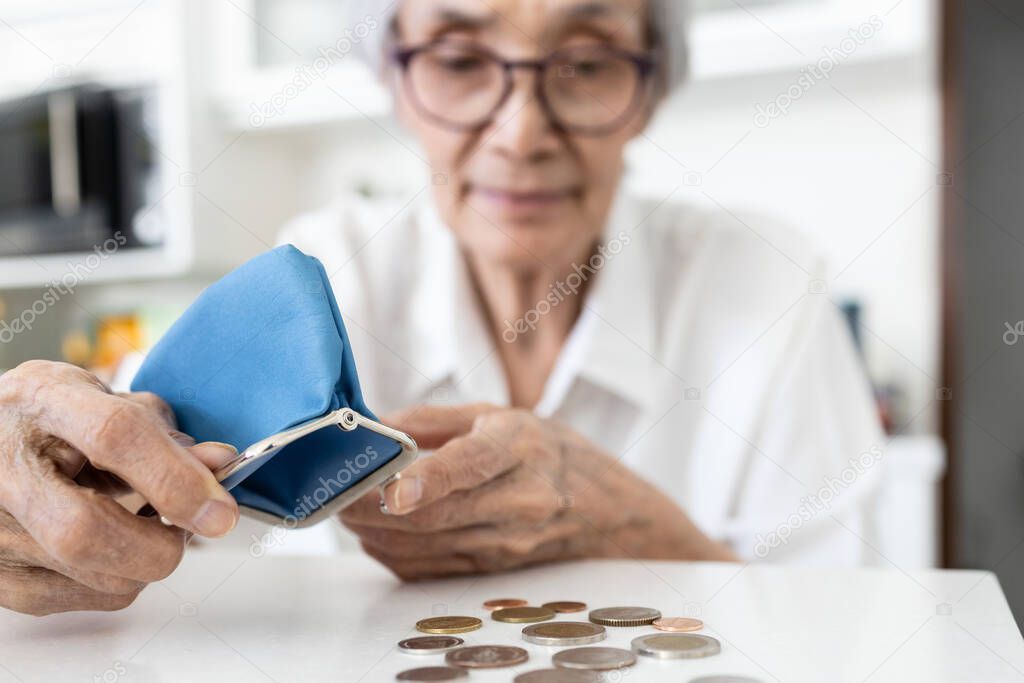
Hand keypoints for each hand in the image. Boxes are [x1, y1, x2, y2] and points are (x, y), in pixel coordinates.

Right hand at [0, 360, 239, 614]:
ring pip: (91, 575)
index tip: (219, 511)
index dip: (176, 479)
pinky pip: (78, 600)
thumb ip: (167, 436)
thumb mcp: (110, 404)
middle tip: (187, 531)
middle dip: (158, 545)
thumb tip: (220, 466)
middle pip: (83, 530)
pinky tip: (115, 548)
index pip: (114, 437)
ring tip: (144, 527)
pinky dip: (118, 580)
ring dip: (144, 562)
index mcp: (44, 400)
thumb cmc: (55, 420)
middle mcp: (5, 466)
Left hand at [342, 404, 733, 579]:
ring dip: (376, 534)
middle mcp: (521, 500)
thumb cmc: (545, 451)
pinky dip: (393, 553)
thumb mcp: (497, 414)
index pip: (472, 465)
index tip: (393, 490)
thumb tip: (373, 426)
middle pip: (438, 515)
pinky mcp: (494, 569)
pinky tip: (376, 534)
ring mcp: (510, 542)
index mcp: (521, 447)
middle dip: (375, 510)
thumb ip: (432, 418)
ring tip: (347, 510)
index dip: (429, 479)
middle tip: (337, 494)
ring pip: (427, 547)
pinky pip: (431, 568)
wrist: (605, 508)